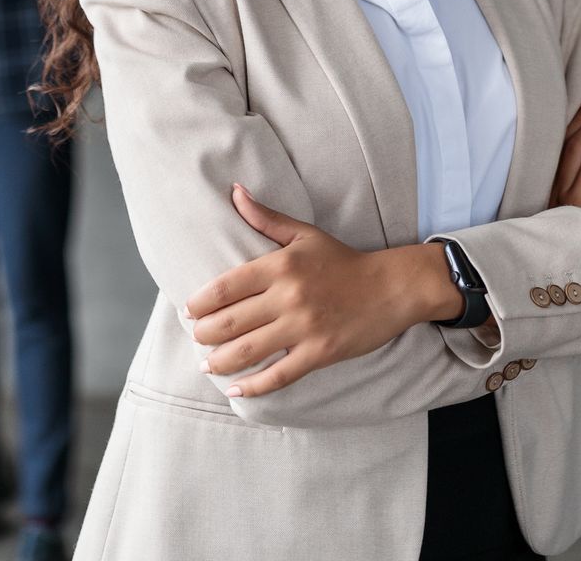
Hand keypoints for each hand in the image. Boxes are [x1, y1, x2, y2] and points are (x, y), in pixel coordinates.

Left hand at [186, 185, 449, 397]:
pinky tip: (236, 390)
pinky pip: (279, 374)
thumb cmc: (343, 260)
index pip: (226, 286)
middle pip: (231, 321)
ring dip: (220, 361)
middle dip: (205, 334)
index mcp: (280, 266)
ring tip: (206, 364)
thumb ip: (265, 217)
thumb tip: (234, 191)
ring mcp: (304, 327)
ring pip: (249, 351)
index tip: (188, 310)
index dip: (201, 302)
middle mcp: (288, 297)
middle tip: (195, 338)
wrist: (392, 287)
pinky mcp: (320, 352)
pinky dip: (254, 386)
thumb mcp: (304, 234)